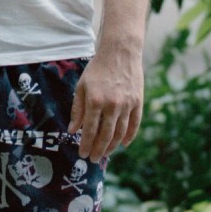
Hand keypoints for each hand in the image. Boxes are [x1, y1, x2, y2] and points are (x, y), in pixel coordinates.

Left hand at [72, 41, 142, 161]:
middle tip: (94, 159)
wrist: (120, 52)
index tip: (83, 154)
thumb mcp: (82, 86)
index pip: (89, 130)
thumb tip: (72, 130)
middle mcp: (112, 105)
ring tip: (106, 153)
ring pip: (120, 133)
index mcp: (95, 101)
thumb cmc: (97, 69)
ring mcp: (127, 104)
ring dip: (112, 146)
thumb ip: (77, 109)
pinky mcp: (138, 102)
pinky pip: (134, 124)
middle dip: (99, 150)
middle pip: (105, 135)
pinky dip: (129, 136)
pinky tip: (123, 144)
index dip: (86, 144)